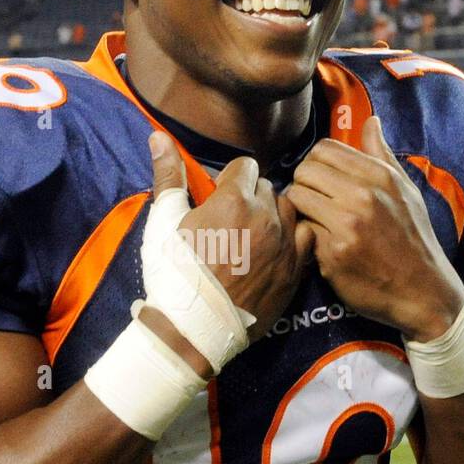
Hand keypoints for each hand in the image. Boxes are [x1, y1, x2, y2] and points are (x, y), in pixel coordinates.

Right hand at [140, 132, 313, 371]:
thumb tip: (158, 135)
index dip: (230, 180)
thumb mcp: (164, 220)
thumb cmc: (173, 273)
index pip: (245, 167)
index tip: (219, 197)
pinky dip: (294, 239)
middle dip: (251, 197)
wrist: (192, 328)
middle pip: (267, 188)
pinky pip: (306, 238)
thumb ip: (168, 175)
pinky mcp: (296, 271)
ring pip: (289, 210)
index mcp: (234, 199)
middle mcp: (266, 216)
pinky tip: (276, 249)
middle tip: (232, 221)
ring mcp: (285, 245)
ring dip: (275, 215)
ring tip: (254, 235)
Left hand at [286, 116, 463, 341]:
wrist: (424, 290)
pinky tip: (322, 244)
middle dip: (304, 184)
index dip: (317, 163)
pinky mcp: (333, 254)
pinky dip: (307, 236)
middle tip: (315, 202)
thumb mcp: (406, 190)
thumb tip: (371, 121)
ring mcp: (347, 225)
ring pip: (296, 198)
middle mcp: (363, 196)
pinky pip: (302, 230)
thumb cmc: (413, 237)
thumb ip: (382, 155)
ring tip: (316, 221)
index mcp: (380, 175)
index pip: (324, 149)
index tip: (323, 181)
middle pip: (304, 170)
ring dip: (300, 209)